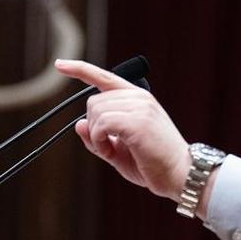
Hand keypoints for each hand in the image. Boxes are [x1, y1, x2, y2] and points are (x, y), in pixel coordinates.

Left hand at [54, 59, 189, 199]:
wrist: (180, 174)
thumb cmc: (152, 163)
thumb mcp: (118, 149)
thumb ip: (97, 136)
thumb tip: (78, 123)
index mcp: (137, 98)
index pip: (104, 77)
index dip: (80, 69)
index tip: (60, 65)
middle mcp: (139, 97)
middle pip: (93, 102)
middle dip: (93, 127)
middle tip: (108, 146)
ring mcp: (140, 107)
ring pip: (95, 112)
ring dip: (96, 136)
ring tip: (113, 150)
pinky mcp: (137, 121)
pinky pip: (101, 124)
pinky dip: (99, 140)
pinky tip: (112, 150)